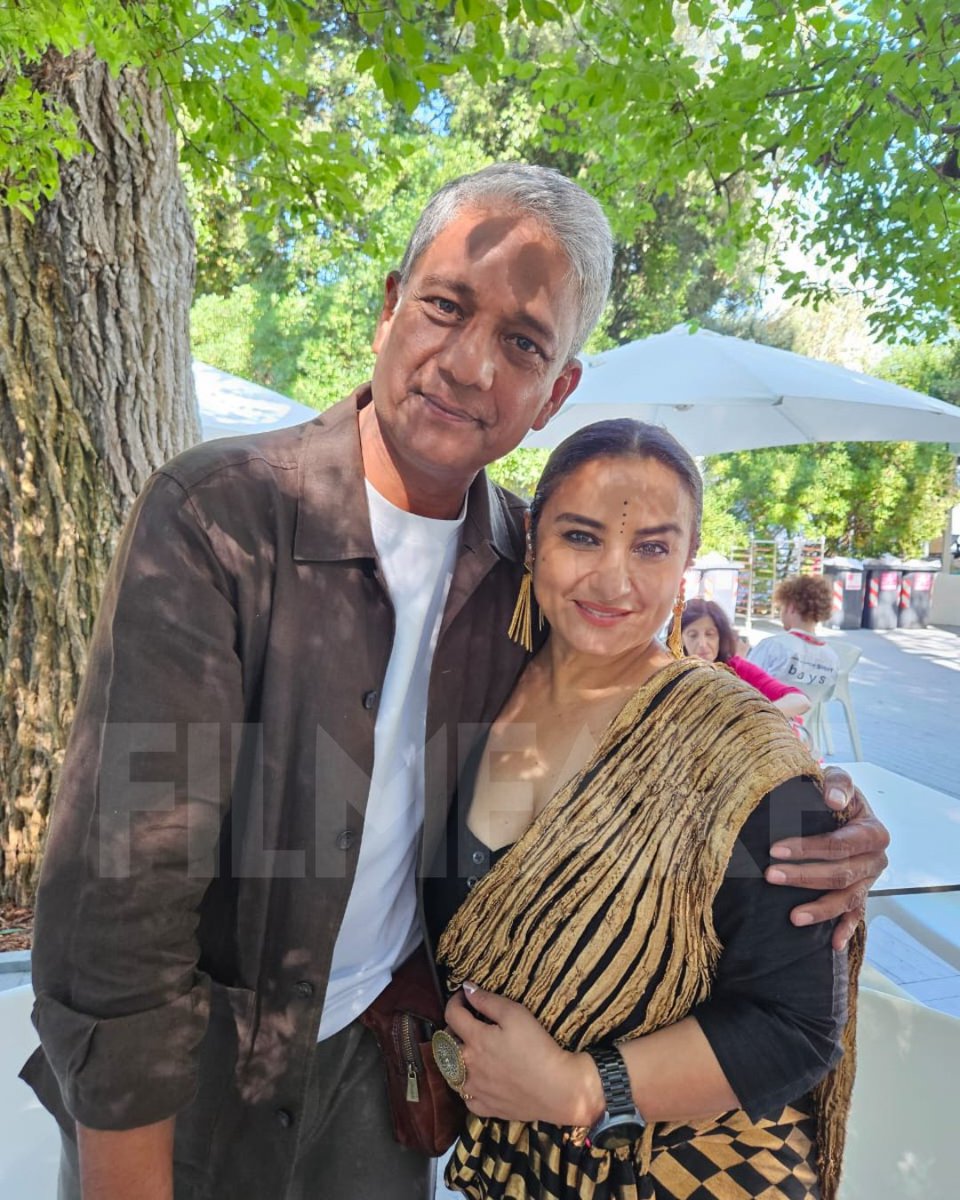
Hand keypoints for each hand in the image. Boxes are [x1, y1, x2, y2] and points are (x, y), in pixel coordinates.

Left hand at [442, 985, 598, 1126]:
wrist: (558, 1089)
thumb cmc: (538, 1048)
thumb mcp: (516, 1014)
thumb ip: (487, 1000)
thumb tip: (466, 989)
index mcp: (474, 1040)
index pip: (452, 1015)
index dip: (455, 1000)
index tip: (464, 996)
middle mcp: (468, 1065)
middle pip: (446, 1044)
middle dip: (453, 1029)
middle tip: (469, 1023)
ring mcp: (475, 1090)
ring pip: (452, 1072)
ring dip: (456, 1059)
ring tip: (471, 1052)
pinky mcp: (485, 1108)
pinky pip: (467, 1097)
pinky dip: (469, 1086)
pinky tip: (480, 1080)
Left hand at [766, 768, 888, 950]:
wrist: (843, 807)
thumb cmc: (835, 793)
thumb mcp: (838, 779)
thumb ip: (837, 783)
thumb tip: (832, 799)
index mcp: (873, 833)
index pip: (839, 844)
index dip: (808, 848)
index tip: (776, 850)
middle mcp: (875, 860)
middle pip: (840, 874)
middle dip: (804, 876)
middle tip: (771, 876)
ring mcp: (869, 881)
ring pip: (846, 899)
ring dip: (820, 909)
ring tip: (793, 917)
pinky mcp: (861, 894)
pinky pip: (856, 916)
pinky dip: (846, 930)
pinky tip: (833, 945)